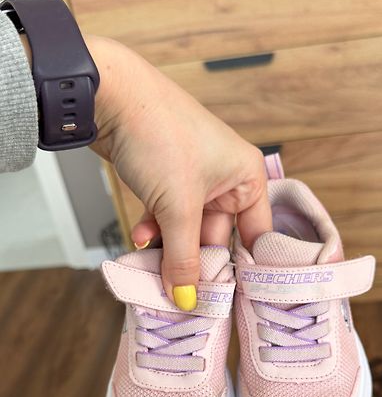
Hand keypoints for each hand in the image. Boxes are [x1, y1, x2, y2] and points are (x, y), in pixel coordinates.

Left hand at [87, 36, 271, 310]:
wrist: (110, 95)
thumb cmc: (160, 139)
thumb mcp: (177, 207)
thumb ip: (183, 258)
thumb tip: (188, 301)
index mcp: (247, 176)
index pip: (255, 234)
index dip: (241, 267)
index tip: (227, 298)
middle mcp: (226, 176)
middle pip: (216, 235)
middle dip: (193, 260)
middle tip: (181, 292)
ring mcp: (194, 175)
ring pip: (186, 227)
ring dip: (168, 246)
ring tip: (152, 268)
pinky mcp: (165, 175)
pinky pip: (166, 212)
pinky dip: (154, 227)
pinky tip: (138, 238)